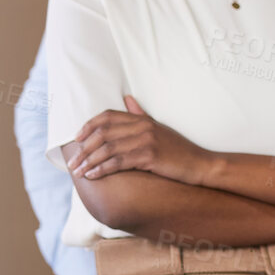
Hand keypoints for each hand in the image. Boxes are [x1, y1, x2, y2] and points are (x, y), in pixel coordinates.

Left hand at [68, 95, 212, 183]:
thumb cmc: (180, 150)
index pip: (107, 116)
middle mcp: (143, 127)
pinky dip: (101, 169)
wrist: (201, 165)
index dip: (88, 126)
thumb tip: (127, 99)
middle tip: (72, 162)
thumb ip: (141, 115)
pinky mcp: (150, 156)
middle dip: (84, 149)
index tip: (77, 139)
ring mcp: (146, 141)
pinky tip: (93, 175)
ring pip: (107, 149)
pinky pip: (118, 162)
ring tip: (79, 172)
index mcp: (142, 120)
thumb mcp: (160, 129)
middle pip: (102, 133)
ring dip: (89, 161)